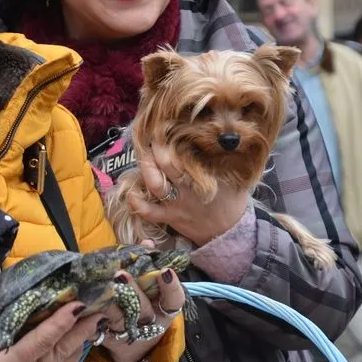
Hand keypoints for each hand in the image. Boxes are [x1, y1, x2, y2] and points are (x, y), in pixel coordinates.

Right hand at [0, 294, 103, 361]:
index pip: (40, 342)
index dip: (58, 324)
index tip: (75, 306)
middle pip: (61, 351)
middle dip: (80, 329)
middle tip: (97, 309)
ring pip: (65, 360)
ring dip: (81, 340)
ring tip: (95, 320)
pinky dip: (74, 355)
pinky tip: (83, 342)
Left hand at [98, 240, 185, 361]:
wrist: (132, 346)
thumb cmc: (142, 307)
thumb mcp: (150, 290)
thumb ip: (148, 265)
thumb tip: (147, 243)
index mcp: (163, 309)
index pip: (174, 300)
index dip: (171, 286)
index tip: (165, 271)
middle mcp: (150, 323)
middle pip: (144, 309)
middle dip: (133, 291)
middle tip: (121, 274)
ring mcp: (129, 334)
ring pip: (121, 319)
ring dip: (110, 304)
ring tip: (101, 289)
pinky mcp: (109, 340)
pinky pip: (99, 329)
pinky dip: (91, 317)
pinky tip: (84, 305)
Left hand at [128, 143, 248, 246]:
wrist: (230, 232)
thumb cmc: (231, 200)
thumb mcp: (231, 176)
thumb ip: (218, 159)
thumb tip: (210, 136)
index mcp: (202, 178)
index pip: (183, 155)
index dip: (169, 142)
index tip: (163, 129)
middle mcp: (186, 189)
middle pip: (166, 165)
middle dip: (156, 150)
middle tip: (151, 140)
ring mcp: (175, 204)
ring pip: (155, 185)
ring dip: (146, 169)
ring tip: (143, 157)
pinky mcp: (169, 217)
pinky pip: (149, 212)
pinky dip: (137, 203)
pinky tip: (131, 192)